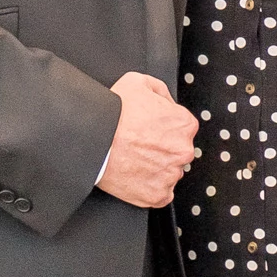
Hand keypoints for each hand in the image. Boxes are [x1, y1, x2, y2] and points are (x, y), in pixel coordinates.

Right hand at [96, 73, 197, 207]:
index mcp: (184, 125)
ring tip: (134, 160)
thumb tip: (166, 100)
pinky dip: (150, 188)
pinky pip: (161, 194)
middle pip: (178, 152)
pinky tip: (136, 176)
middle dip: (162, 149)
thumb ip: (160, 90)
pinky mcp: (157, 194)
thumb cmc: (112, 114)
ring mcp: (170, 174)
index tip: (150, 130)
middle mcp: (183, 151)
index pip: (182, 128)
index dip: (164, 128)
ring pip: (169, 172)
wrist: (92, 140)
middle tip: (140, 146)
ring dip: (156, 168)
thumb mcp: (138, 82)